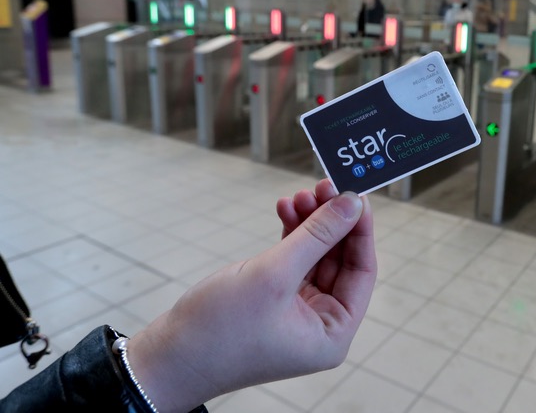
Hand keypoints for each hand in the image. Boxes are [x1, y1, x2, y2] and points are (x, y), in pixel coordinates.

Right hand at [127, 180, 376, 412]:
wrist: (167, 355)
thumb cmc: (219, 329)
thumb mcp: (275, 274)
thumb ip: (317, 235)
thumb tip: (352, 204)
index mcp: (333, 332)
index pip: (362, 271)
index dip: (360, 229)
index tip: (355, 193)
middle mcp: (321, 324)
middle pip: (340, 260)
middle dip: (331, 221)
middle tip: (323, 186)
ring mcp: (297, 311)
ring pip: (316, 255)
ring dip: (310, 223)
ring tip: (298, 195)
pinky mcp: (275, 299)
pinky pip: (294, 259)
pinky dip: (291, 233)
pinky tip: (285, 208)